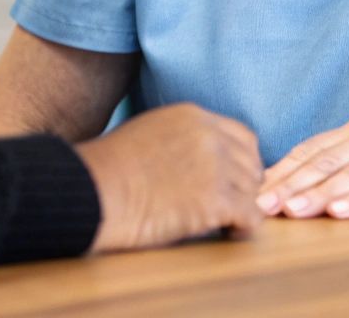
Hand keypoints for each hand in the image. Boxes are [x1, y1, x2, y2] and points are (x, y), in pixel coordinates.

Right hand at [74, 102, 263, 251]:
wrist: (95, 192)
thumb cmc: (109, 171)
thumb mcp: (148, 134)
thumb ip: (180, 139)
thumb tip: (198, 162)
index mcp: (192, 116)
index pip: (243, 137)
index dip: (241, 162)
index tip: (231, 181)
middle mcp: (209, 136)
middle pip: (252, 164)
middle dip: (244, 187)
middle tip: (229, 205)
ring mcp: (216, 167)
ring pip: (252, 191)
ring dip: (241, 207)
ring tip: (224, 221)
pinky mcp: (216, 200)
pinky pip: (251, 217)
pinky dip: (243, 228)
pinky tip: (229, 232)